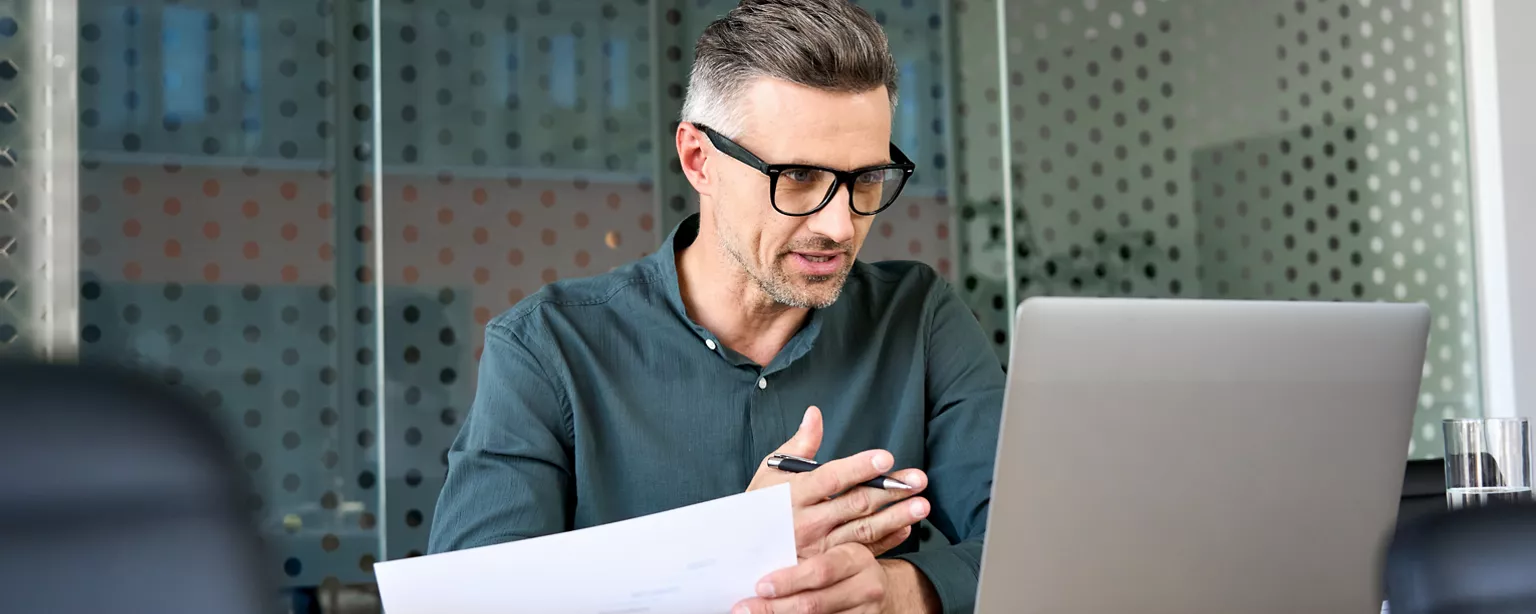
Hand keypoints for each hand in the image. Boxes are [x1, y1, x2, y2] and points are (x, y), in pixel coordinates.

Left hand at [732, 542, 886, 613]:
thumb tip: (760, 572)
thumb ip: (806, 561)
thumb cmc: (848, 568)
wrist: (885, 590)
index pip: (820, 571)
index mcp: (855, 558)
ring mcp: (866, 612)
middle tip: (744, 609)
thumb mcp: (836, 555)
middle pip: (814, 602)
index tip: (760, 586)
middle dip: (774, 608)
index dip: (788, 581)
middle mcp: (866, 586)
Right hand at [747, 407, 929, 557]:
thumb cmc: (760, 506)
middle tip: (918, 479)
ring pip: (863, 530)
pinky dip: (886, 542)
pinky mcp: (827, 564)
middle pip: (854, 504)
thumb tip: (815, 413)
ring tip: (922, 505)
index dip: (859, 467)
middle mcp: (806, 521)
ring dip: (895, 517)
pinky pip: (861, 553)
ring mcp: (818, 547)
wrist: (743, 553)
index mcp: (794, 494)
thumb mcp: (770, 472)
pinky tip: (906, 529)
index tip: (886, 458)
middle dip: (890, 490)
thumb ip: (799, 445)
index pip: (830, 478)